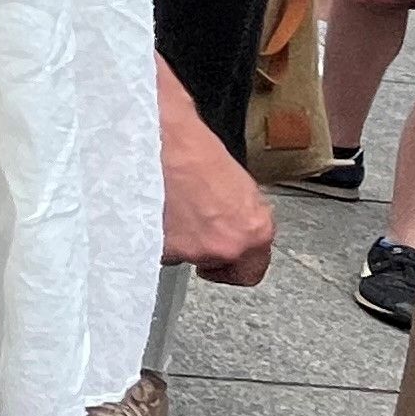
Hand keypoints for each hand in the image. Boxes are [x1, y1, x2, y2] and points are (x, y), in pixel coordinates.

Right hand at [161, 118, 277, 283]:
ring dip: (183, 243)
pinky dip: (159, 237)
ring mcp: (195, 251)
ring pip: (189, 258)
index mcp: (255, 231)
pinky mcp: (163, 249)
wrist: (165, 144)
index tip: (229, 261)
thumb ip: (245, 218)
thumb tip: (238, 227)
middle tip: (199, 234)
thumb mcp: (241, 188)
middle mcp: (228, 246)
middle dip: (210, 255)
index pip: (253, 271)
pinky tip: (159, 213)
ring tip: (176, 211)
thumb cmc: (199, 154)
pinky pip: (163, 252)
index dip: (238, 265)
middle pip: (220, 268)